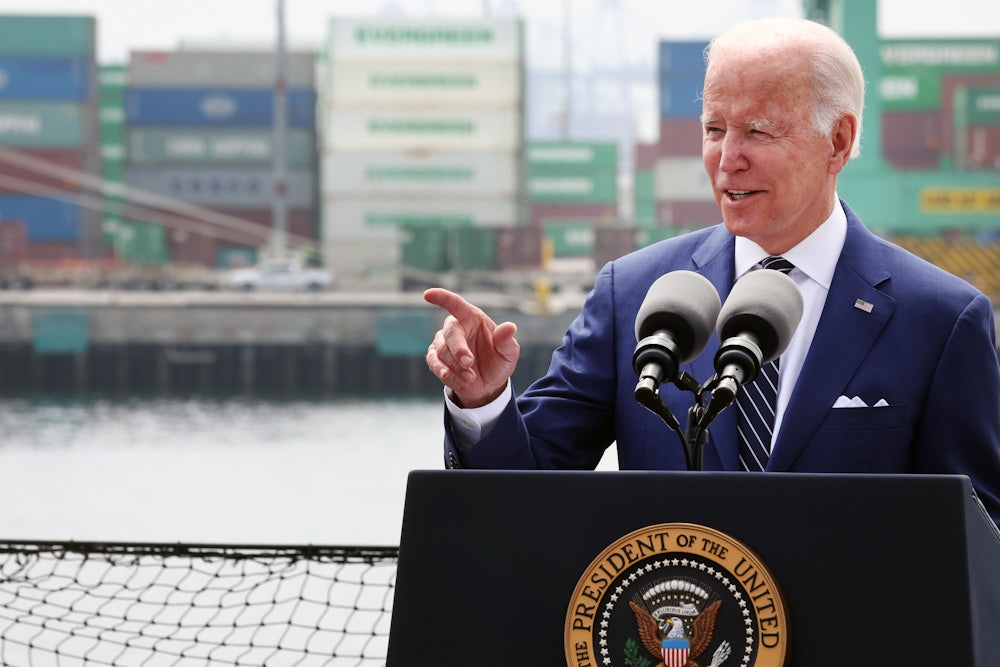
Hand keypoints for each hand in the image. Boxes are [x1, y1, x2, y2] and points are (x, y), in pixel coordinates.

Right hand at [424, 288, 519, 407]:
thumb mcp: (508, 352)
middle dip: (458, 349)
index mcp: (472, 318)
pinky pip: (434, 362)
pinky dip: (444, 372)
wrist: (489, 384)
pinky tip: (452, 377)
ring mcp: (443, 343)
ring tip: (471, 377)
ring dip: (456, 366)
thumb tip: (510, 327)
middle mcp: (456, 327)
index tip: (428, 294)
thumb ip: (506, 340)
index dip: (442, 298)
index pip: (456, 304)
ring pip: (441, 350)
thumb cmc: (498, 361)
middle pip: (450, 333)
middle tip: (469, 363)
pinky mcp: (436, 358)